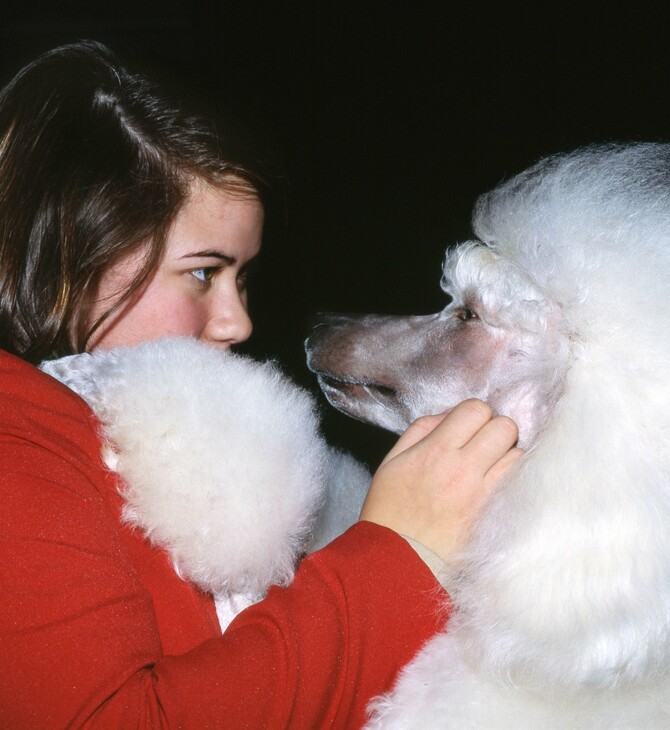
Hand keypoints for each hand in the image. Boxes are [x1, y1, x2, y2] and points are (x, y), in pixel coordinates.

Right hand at [359, 399, 522, 560]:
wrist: (398, 561)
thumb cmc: (390, 511)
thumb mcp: (392, 461)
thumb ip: (421, 430)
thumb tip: (450, 415)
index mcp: (435, 450)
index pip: (476, 409)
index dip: (474, 414)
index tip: (467, 428)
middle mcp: (462, 467)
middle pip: (504, 426)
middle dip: (495, 430)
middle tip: (482, 445)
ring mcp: (482, 492)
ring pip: (518, 453)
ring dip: (506, 454)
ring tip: (490, 466)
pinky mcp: (493, 513)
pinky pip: (517, 482)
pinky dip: (511, 477)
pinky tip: (496, 482)